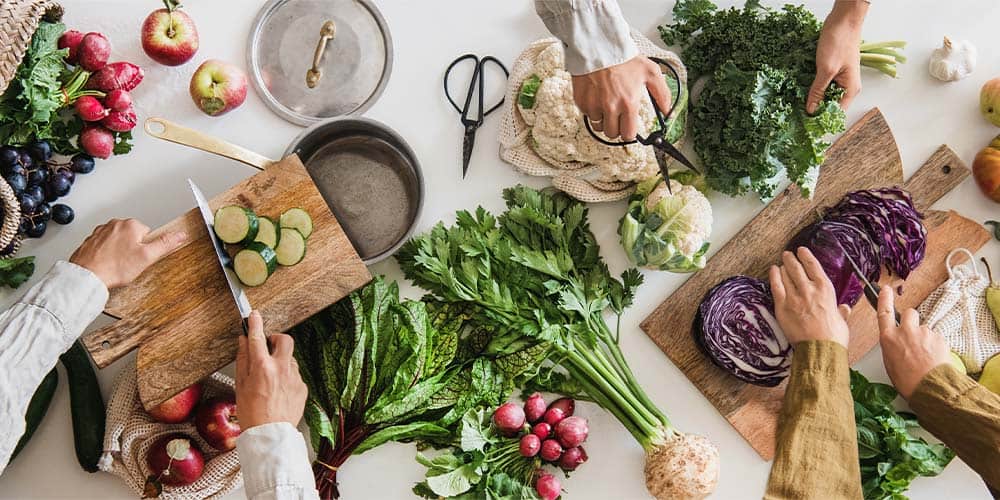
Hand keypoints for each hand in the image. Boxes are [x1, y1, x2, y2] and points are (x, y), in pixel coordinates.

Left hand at [69, 218, 185, 288]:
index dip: (145, 248)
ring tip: (116, 264)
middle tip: (128, 263)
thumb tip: (180, 234)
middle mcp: (114, 224)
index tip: (139, 257)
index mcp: (130, 225)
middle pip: (132, 237)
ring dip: (119, 251)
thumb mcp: (147, 257)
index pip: (147, 234)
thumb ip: (165, 244)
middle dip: (132, 249)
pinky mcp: (91, 240)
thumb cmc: (113, 267)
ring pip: (118, 241)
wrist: (87, 276)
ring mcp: (101, 231)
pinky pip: (105, 246)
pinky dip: (106, 254)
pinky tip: (107, 264)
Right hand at [236, 311, 307, 429]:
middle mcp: (281, 368)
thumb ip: (243, 360)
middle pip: (284, 340)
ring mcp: (295, 377)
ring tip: (270, 380)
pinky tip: (278, 392)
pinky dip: (287, 378)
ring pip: (290, 359)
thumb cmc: (252, 413)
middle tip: (268, 347)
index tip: (254, 315)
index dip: (255, 323)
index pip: (257, 337)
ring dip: (280, 362)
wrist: (270, 435)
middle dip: (276, 339)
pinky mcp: (303, 387)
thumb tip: (244, 342)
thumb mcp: (240, 385)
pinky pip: (294, 375)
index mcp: (262, 367)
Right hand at [571, 55, 670, 140]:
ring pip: (598, 127)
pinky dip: (592, 110)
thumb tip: (668, 112)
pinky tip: (597, 97)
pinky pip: (587, 115)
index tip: (629, 127)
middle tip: (618, 116)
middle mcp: (611, 107)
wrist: (599, 47)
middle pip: (612, 134)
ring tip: (607, 106)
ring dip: (603, 120)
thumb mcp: (650, 72)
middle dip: (616, 127)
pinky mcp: (581, 102)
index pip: (628, 134)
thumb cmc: (624, 58)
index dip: (629, 132)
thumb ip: (662, 94)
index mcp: (629, 103)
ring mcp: (594, 106)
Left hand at [769, 247, 850, 346]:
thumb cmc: (833, 337)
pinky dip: (774, 276)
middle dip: (792, 259)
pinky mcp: (782, 306)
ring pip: (786, 275)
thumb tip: (844, 309)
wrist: (819, 348)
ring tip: (782, 263)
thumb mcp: (842, 321)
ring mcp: (794, 297)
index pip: (814, 266)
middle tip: (788, 254)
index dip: (806, 256)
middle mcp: (809, 289)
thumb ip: (841, 312)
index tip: (802, 251)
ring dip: (783, 267)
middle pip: (797, 268)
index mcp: (826, 290)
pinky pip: (776, 286)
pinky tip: (773, 270)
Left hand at [806, 0, 867, 113]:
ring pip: (824, 94)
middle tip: (796, 115)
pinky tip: (799, 89)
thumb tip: (810, 110)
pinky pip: (821, 84)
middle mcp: (847, 86)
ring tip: (795, 104)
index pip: (836, 112)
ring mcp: (839, 79)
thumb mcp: (826, 69)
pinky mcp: (832, 71)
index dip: (821, 118)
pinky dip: (812, 87)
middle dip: (815, 108)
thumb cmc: (840, 42)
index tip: (805, 124)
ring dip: (812, 97)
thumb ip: (818, 90)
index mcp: (850, 89)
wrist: (843, 20)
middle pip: (829, 105)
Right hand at [876, 287, 950, 399]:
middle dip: (911, 320)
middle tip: (914, 334)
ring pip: (924, 328)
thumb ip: (892, 347)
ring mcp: (923, 333)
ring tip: (926, 355)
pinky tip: (934, 358)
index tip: (886, 290)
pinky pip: (936, 337)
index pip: (884, 312)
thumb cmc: (907, 381)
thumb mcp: (890, 363)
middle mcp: (905, 331)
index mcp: (889, 338)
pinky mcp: (938, 337)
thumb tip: (896, 344)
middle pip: (909, 313)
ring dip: (925, 337)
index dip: (884, 299)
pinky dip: (936, 345)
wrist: (930, 388)